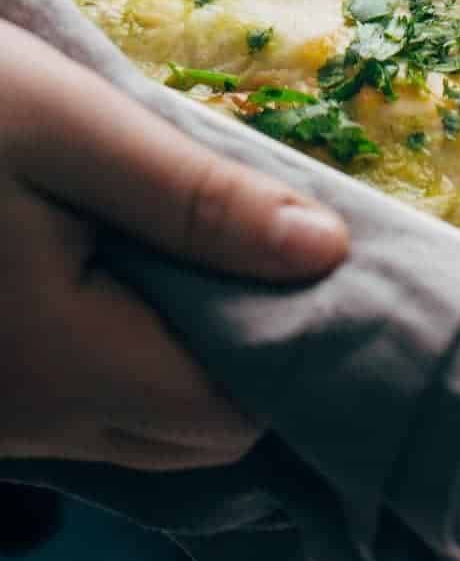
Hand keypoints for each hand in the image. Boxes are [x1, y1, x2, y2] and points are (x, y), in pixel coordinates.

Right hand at [0, 22, 347, 471]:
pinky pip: (83, 401)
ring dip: (185, 345)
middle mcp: (25, 422)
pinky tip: (124, 261)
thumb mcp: (71, 129)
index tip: (312, 255)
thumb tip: (327, 251)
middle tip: (252, 237)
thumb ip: (197, 200)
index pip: (231, 411)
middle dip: (245, 347)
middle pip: (193, 432)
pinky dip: (127, 346)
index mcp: (61, 364)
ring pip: (137, 421)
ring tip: (186, 238)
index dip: (290, 339)